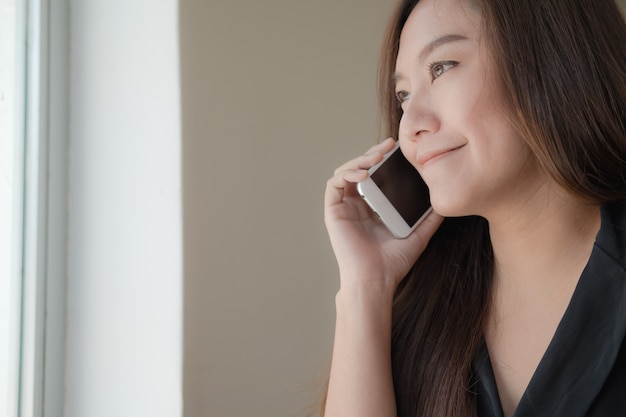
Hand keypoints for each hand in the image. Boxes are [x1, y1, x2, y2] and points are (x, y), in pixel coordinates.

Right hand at [324, 138, 442, 292]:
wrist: (376, 279)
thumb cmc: (393, 262)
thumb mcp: (419, 234)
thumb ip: (430, 217)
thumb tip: (444, 200)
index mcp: (372, 208)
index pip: (375, 175)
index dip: (382, 159)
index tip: (397, 149)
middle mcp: (356, 205)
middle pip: (360, 168)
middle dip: (372, 153)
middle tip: (388, 146)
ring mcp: (343, 208)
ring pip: (345, 172)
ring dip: (359, 159)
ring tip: (377, 157)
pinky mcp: (333, 212)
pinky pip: (334, 184)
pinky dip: (347, 173)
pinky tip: (364, 173)